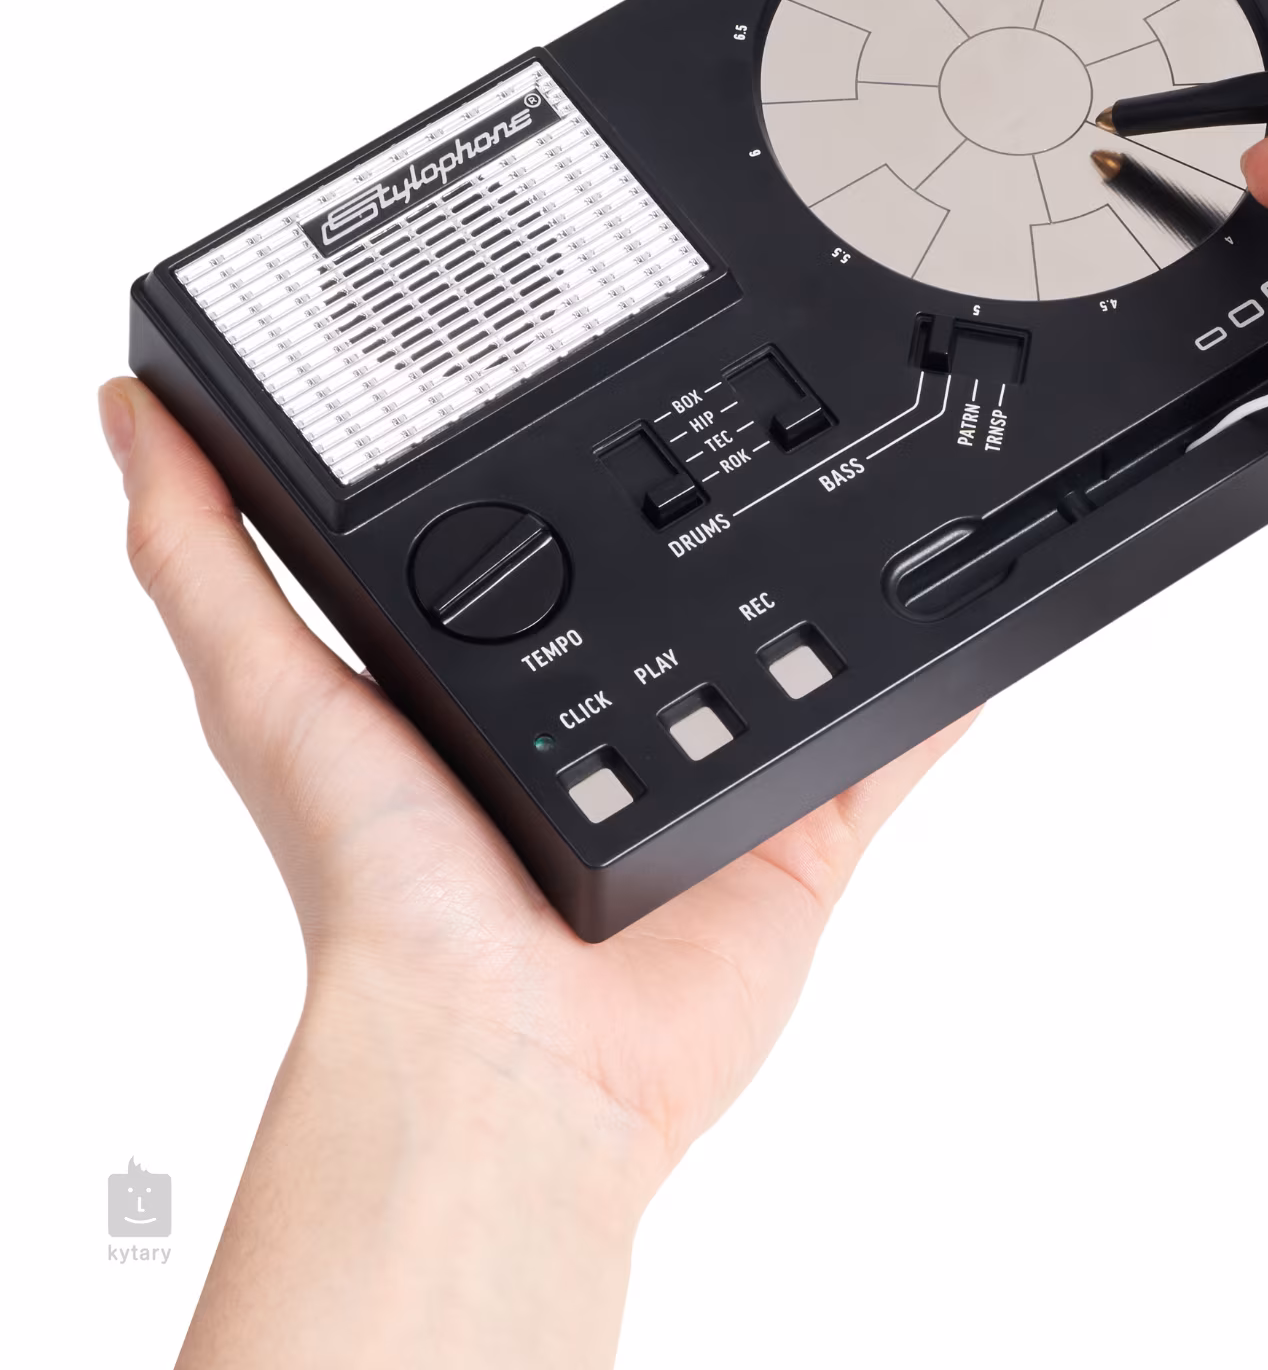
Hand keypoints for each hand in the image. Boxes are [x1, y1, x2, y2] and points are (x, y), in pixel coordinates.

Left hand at [99, 376, 972, 1364]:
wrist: (504, 1053)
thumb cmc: (381, 897)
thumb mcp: (263, 691)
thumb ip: (199, 555)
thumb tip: (127, 414)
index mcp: (504, 682)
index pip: (548, 540)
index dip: (574, 466)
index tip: (598, 381)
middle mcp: (616, 718)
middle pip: (692, 590)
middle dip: (728, 511)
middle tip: (771, 408)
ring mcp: (716, 774)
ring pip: (808, 649)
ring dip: (844, 582)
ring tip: (878, 485)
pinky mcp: (802, 831)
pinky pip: (896, 747)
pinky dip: (941, 690)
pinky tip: (973, 622)